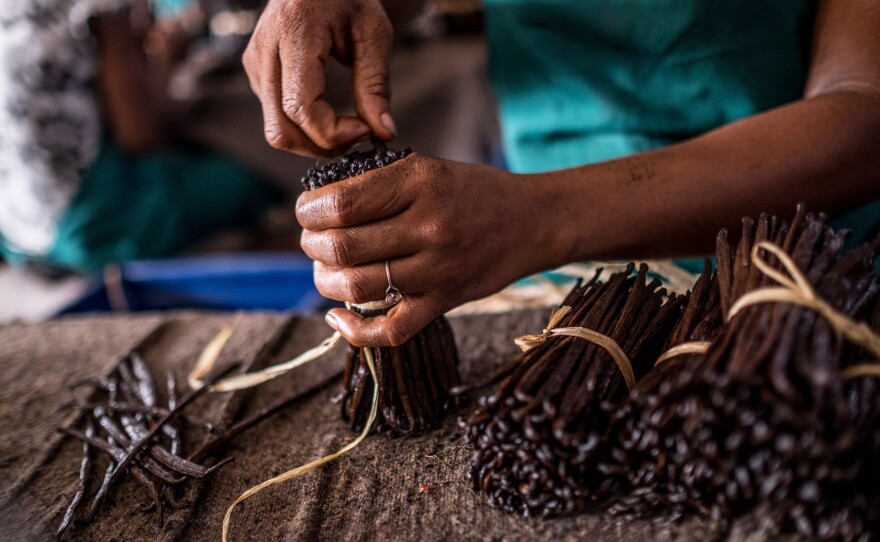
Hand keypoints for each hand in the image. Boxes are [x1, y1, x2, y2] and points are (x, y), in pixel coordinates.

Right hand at [242, 0, 395, 157]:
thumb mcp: (374, 33)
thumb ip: (377, 85)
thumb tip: (384, 133)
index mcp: (293, 32)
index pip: (301, 107)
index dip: (333, 132)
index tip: (366, 131)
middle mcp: (265, 49)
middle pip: (281, 129)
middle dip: (322, 146)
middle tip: (357, 137)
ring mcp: (255, 63)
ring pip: (276, 130)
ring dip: (313, 141)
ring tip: (347, 126)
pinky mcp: (257, 74)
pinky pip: (276, 118)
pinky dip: (304, 129)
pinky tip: (329, 115)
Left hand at [296, 155, 565, 346]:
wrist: (532, 221)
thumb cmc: (473, 191)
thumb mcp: (428, 168)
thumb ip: (379, 183)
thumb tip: (319, 205)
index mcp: (421, 183)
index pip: (342, 203)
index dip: (310, 210)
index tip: (307, 211)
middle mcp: (429, 227)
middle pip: (344, 246)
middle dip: (312, 245)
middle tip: (312, 240)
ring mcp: (438, 269)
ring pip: (357, 287)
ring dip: (326, 280)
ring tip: (327, 269)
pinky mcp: (445, 301)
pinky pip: (392, 330)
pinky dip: (355, 330)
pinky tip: (338, 316)